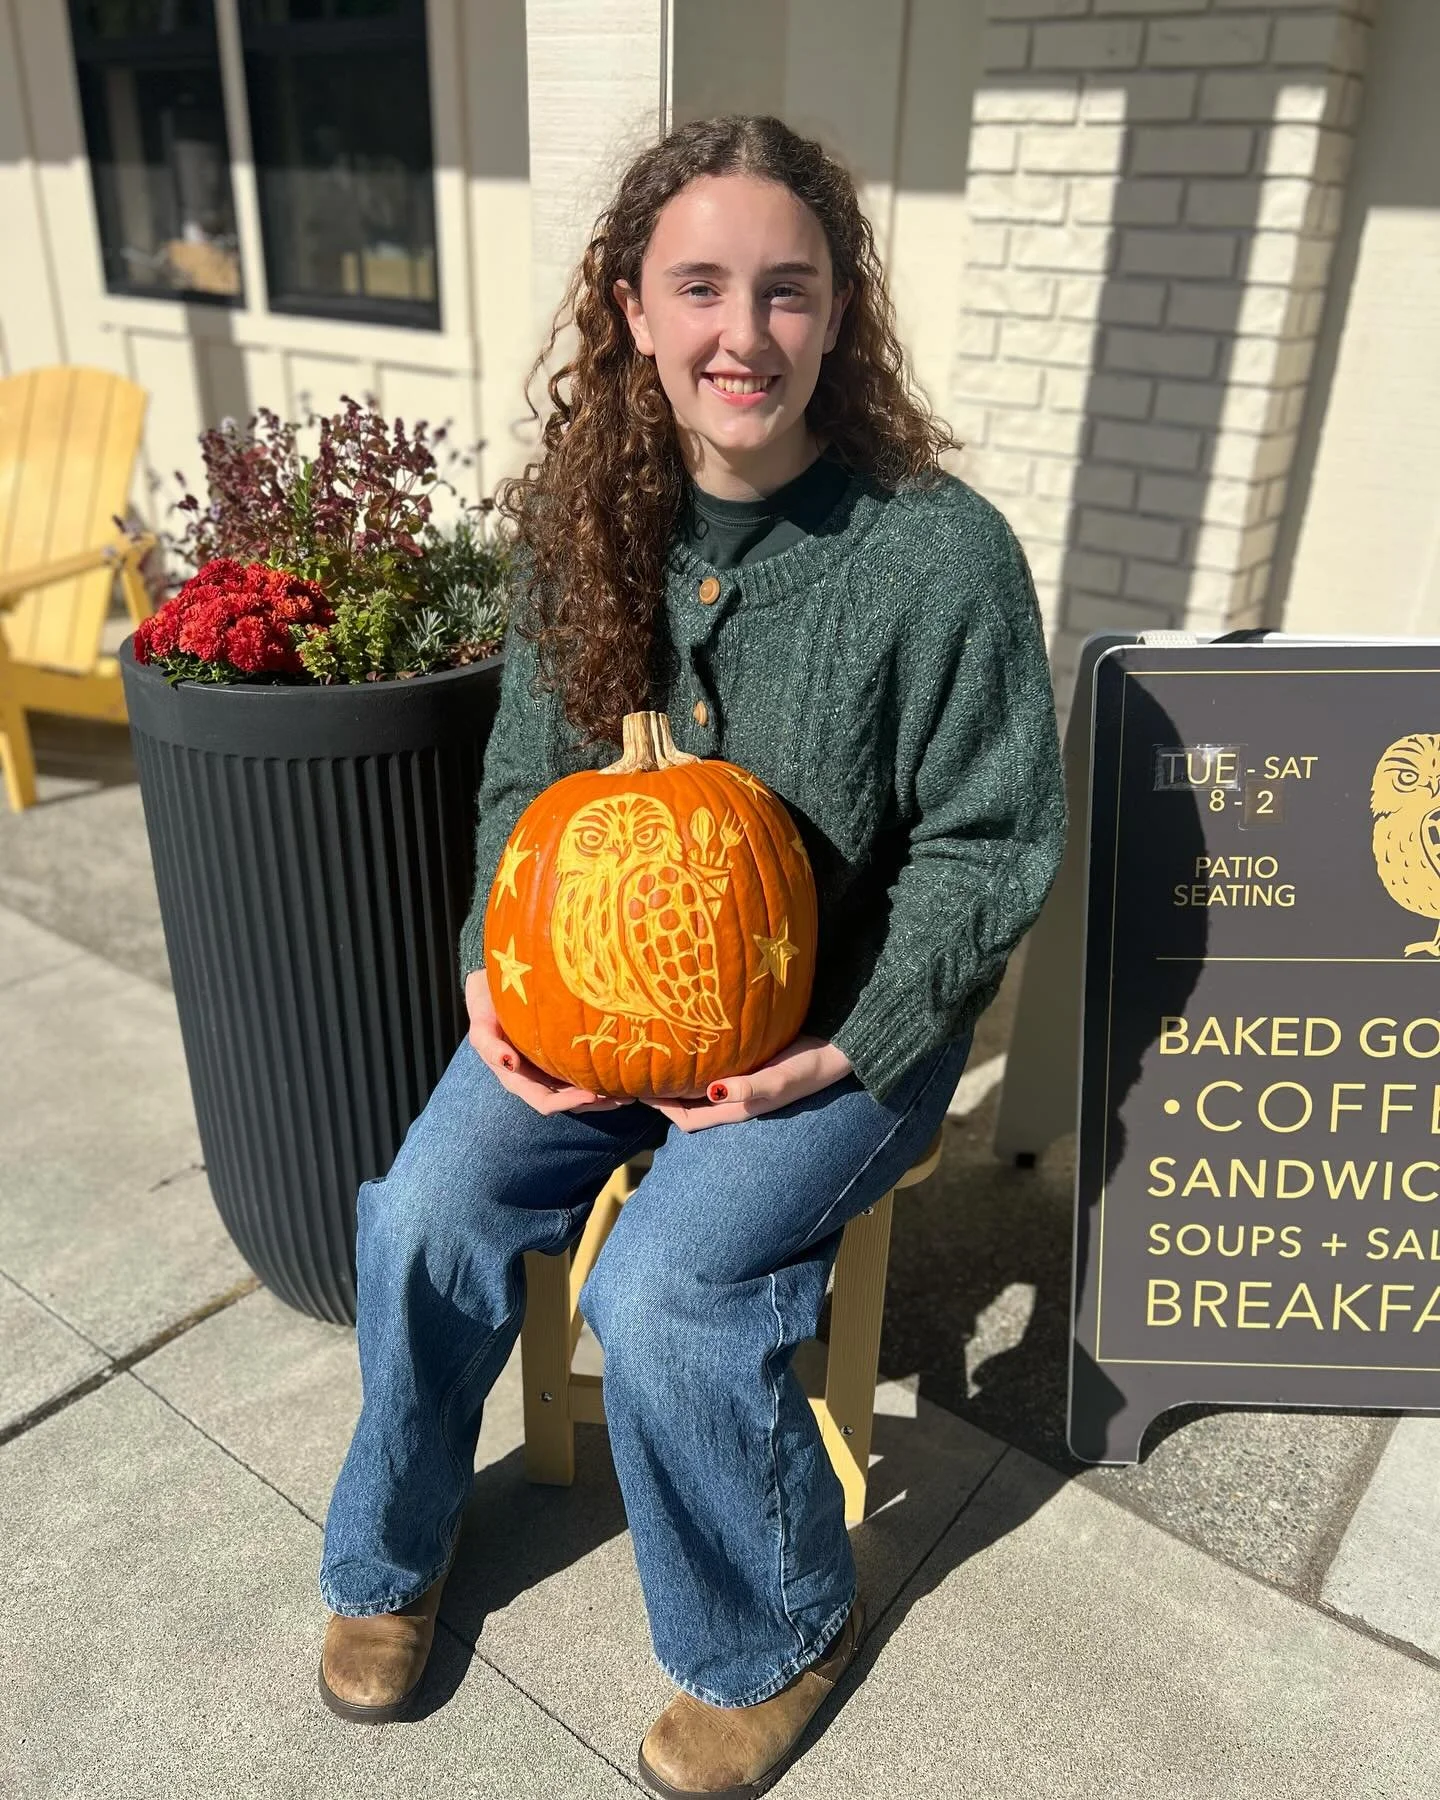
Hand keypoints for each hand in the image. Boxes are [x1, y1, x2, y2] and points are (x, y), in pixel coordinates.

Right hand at [465, 970, 627, 1115]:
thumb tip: (509, 1064)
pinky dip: (599, 1079)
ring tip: (630, 1093)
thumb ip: (490, 1046)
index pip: (546, 1102)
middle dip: (596, 1104)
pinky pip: (580, 1074)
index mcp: (517, 1079)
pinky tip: (620, 1075)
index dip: (569, 1102)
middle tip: (624, 1099)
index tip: (593, 1095)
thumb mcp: (482, 1026)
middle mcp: (535, 1080)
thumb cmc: (487, 1007)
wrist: (492, 990)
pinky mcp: (559, 1058)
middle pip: (568, 1103)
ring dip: (603, 1097)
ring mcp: (548, 1071)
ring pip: (579, 1092)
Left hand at [641, 1035, 853, 1132]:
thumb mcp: (780, 1078)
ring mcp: (743, 1082)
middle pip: (690, 1105)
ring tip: (657, 1056)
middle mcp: (737, 1099)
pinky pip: (714, 1068)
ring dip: (679, 1078)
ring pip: (700, 1087)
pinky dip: (697, 1062)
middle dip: (664, 1094)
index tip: (640, 1090)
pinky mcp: (749, 1064)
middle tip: (640, 1071)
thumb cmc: (810, 1065)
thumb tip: (713, 1092)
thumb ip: (750, 1087)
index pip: (689, 1119)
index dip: (663, 1109)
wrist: (838, 1048)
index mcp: (739, 1109)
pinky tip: (690, 1041)